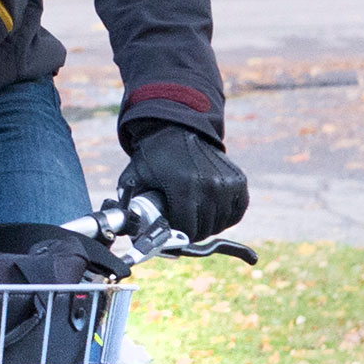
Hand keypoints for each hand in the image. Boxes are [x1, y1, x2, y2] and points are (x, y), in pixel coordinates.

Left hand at [122, 121, 247, 239]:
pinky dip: (227, 215)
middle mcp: (209, 185)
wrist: (178, 128)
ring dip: (210, 225)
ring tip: (198, 217)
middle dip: (193, 231)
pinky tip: (214, 211)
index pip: (187, 229)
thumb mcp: (136, 177)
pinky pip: (237, 211)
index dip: (178, 234)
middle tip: (184, 225)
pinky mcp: (238, 180)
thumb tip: (125, 226)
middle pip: (205, 228)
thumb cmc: (155, 156)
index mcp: (184, 187)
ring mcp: (226, 183)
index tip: (173, 231)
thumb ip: (129, 203)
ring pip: (221, 223)